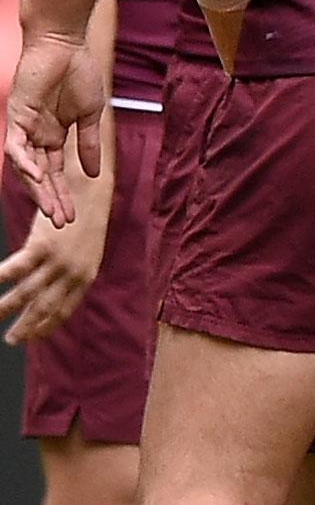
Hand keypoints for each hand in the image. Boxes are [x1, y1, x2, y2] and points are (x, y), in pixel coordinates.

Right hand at [0, 169, 108, 344]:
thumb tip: (52, 288)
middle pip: (45, 307)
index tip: (33, 338)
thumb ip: (71, 272)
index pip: (64, 311)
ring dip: (6, 308)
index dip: (47, 327)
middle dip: (26, 327)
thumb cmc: (85, 220)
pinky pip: (14, 269)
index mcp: (86, 276)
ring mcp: (57, 260)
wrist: (89, 192)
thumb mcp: (86, 251)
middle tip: (11, 341)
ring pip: (26, 292)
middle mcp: (73, 273)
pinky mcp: (42, 246)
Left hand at [5, 32, 106, 225]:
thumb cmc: (79, 73)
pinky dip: (24, 163)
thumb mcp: (90, 115)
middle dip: (51, 200)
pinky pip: (15, 147)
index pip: (56, 173)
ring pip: (27, 168)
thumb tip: (94, 174)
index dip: (63, 194)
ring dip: (38, 189)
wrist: (66, 45)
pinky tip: (37, 176)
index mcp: (54, 136)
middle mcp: (37, 136)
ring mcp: (25, 128)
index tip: (73, 216)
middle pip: (41, 176)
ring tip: (51, 210)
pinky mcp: (17, 117)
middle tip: (62, 222)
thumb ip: (89, 145)